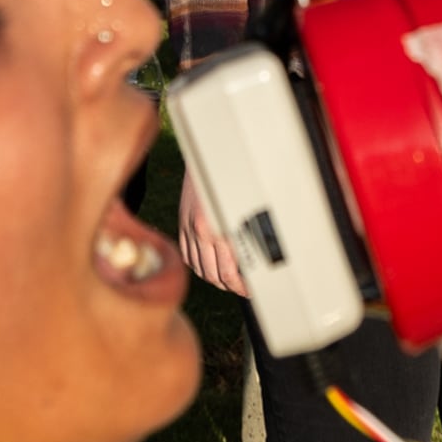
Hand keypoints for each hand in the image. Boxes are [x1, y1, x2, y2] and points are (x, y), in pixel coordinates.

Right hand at [176, 168, 249, 296]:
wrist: (211, 150)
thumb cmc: (237, 174)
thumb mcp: (249, 204)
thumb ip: (250, 232)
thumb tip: (259, 258)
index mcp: (221, 228)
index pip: (230, 273)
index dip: (242, 287)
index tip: (252, 290)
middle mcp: (202, 231)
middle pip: (214, 276)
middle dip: (231, 286)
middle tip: (244, 288)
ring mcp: (189, 228)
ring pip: (199, 269)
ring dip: (215, 278)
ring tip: (229, 279)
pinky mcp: (182, 223)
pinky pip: (187, 255)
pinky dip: (198, 265)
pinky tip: (210, 265)